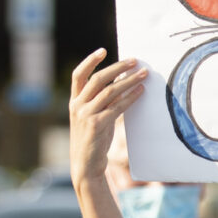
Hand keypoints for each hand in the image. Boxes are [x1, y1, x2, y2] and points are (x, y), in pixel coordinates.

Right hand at [68, 50, 149, 191]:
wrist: (85, 166)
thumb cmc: (92, 141)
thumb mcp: (92, 118)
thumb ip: (100, 102)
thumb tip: (121, 83)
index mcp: (74, 102)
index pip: (78, 75)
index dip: (89, 61)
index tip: (103, 50)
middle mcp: (77, 106)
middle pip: (98, 79)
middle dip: (117, 67)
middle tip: (134, 61)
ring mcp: (86, 115)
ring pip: (110, 91)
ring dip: (129, 80)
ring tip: (144, 74)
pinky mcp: (97, 125)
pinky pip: (117, 107)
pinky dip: (131, 98)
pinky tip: (141, 92)